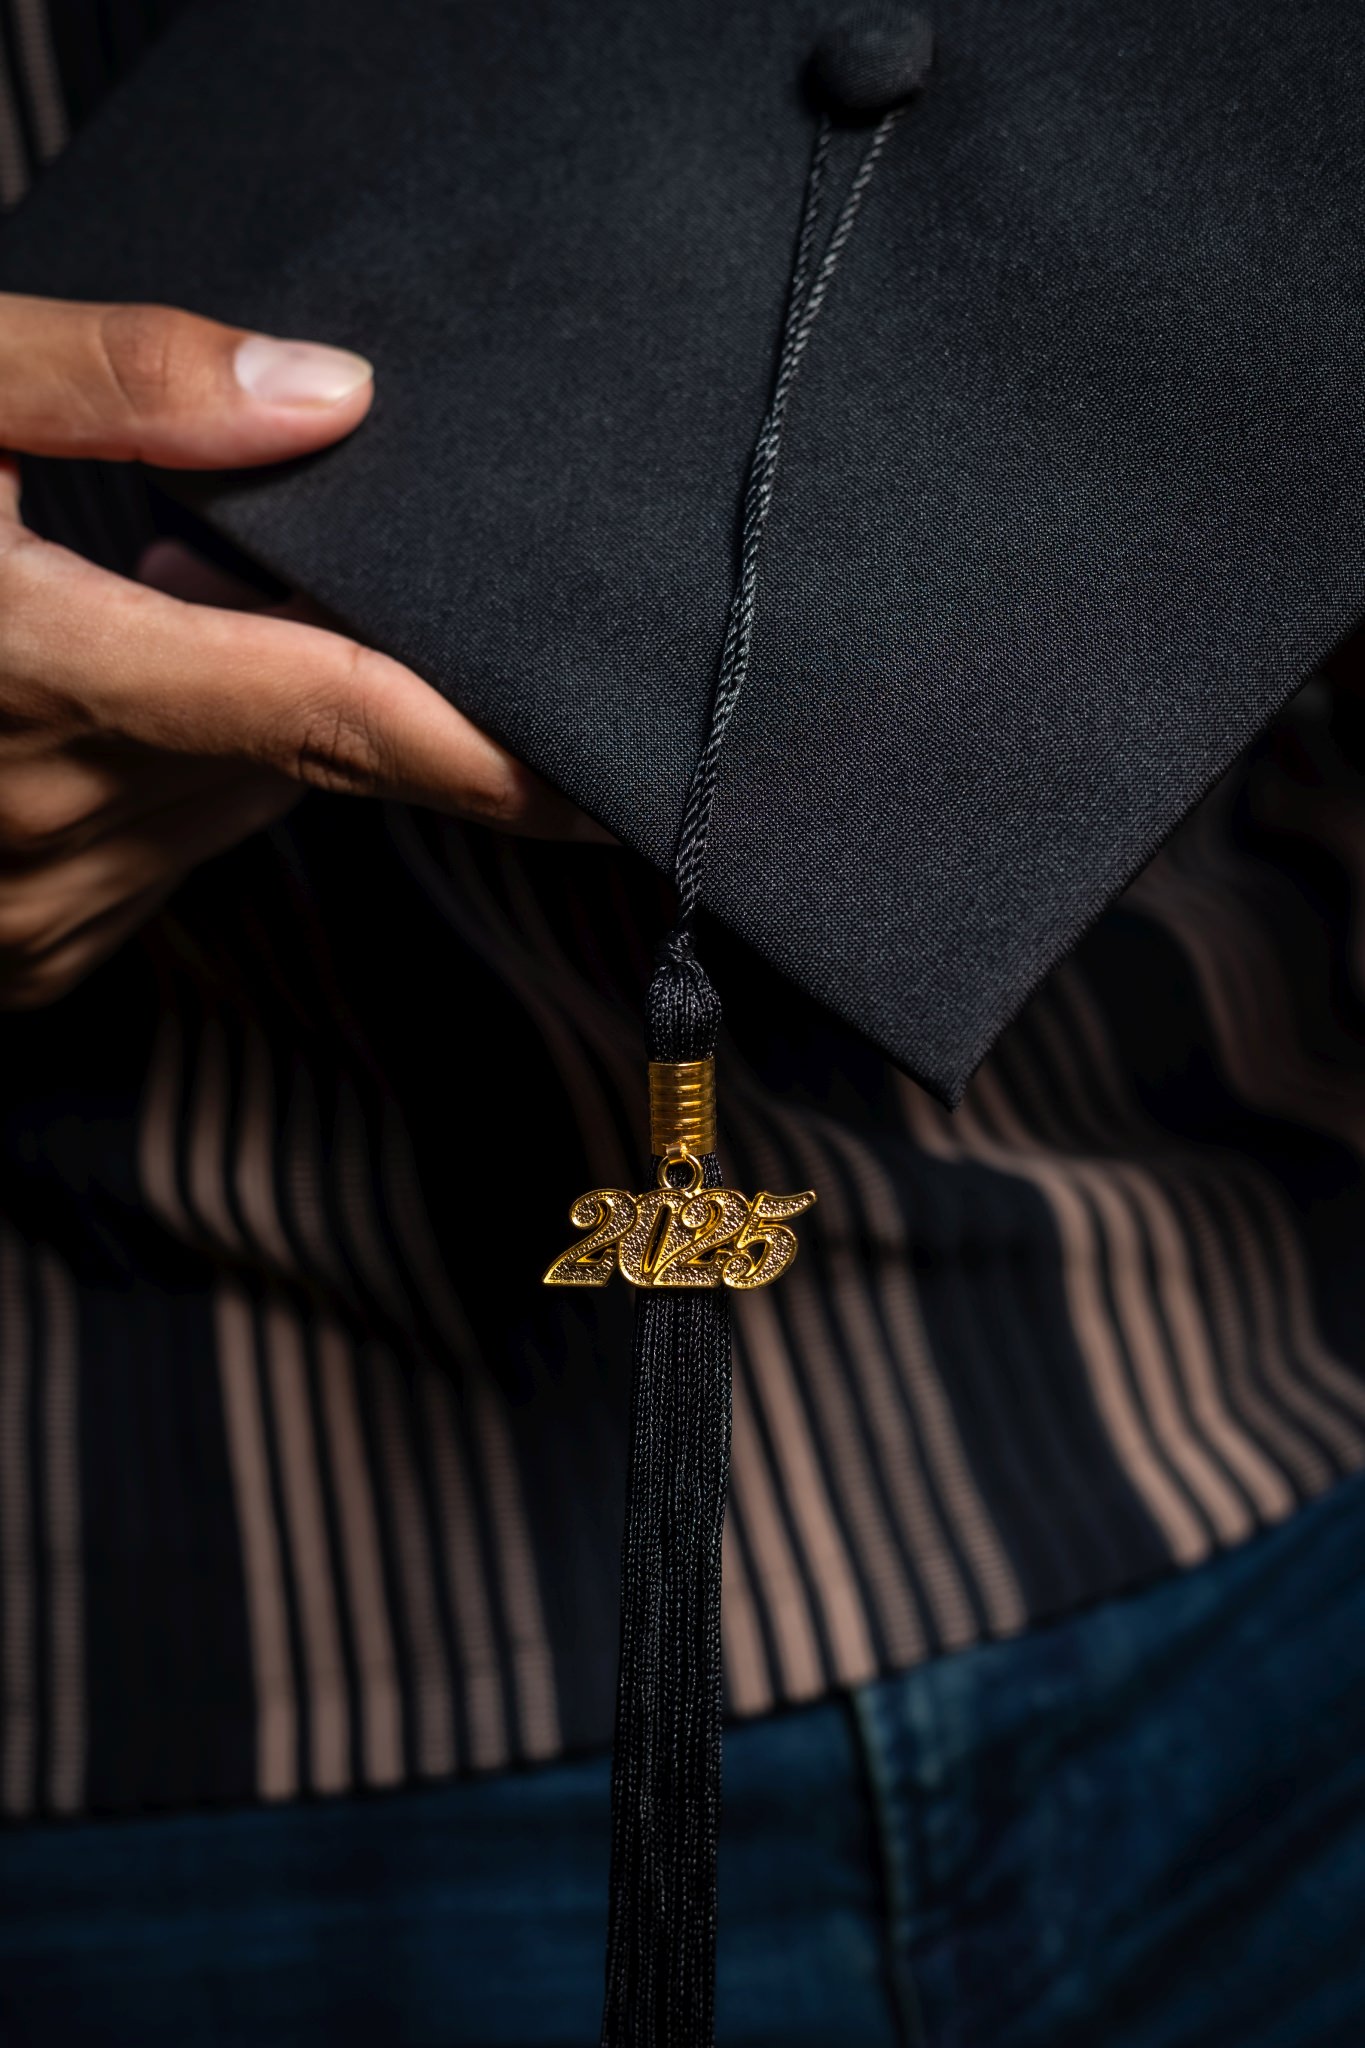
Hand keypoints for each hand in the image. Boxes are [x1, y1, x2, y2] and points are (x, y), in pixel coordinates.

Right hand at [0, 293, 591, 1007]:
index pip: (342, 725)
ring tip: (141, 611)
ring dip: (238, 720)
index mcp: (50, 681)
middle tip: (264, 572)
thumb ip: (117, 385)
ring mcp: (32, 906)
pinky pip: (159, 858)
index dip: (499, 757)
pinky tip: (96, 701)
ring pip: (235, 809)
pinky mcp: (15, 952)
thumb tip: (332, 394)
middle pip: (299, 756)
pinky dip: (170, 783)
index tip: (624, 778)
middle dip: (332, 678)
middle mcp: (56, 824)